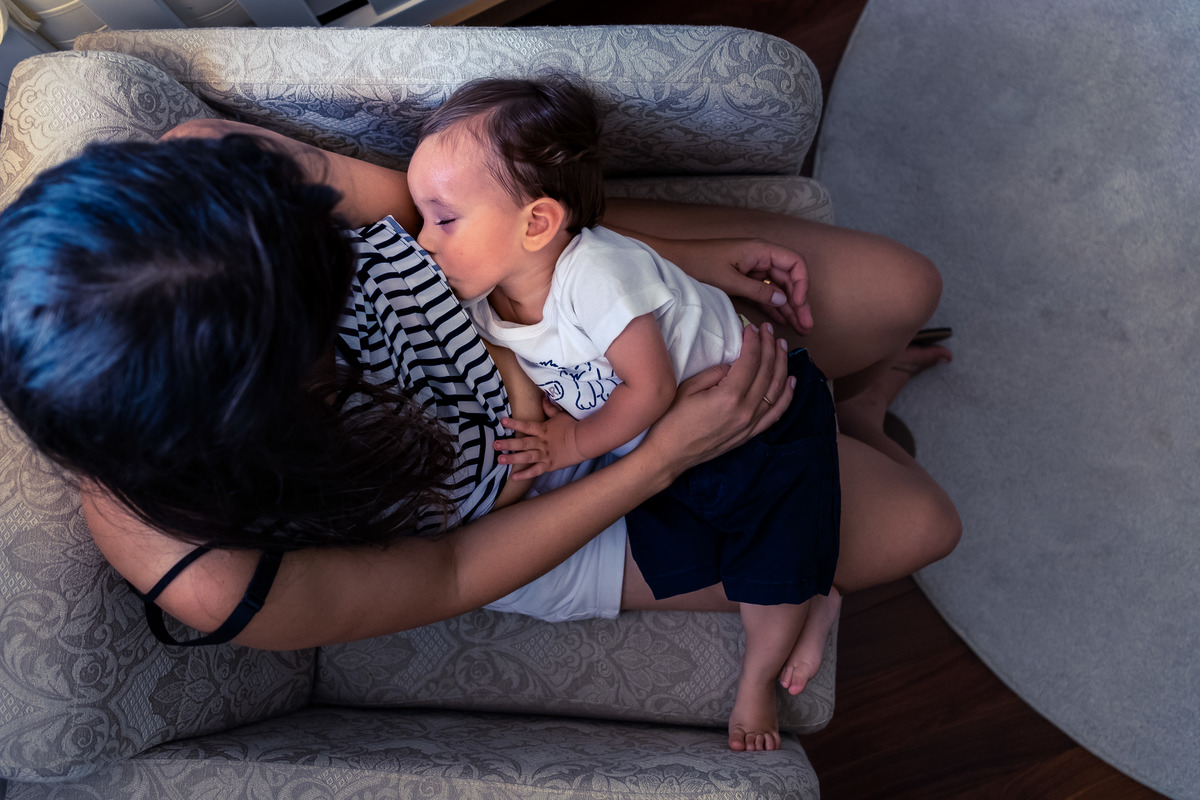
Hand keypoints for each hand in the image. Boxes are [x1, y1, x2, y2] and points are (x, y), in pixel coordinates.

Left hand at [497, 397, 585, 479]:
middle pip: (523, 443)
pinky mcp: (549, 465)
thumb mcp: (560, 415)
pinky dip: (525, 474)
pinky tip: (514, 477)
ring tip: (500, 460)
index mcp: (543, 430)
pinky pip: (535, 471)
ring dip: (512, 459)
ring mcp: (545, 455)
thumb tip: (543, 397)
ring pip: (526, 457)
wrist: (585, 441)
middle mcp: (541, 442)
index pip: (526, 425)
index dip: (514, 423)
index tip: (502, 422)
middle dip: (508, 444)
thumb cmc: (573, 426)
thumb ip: (550, 408)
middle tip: (495, 445)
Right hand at [641, 322, 793, 476]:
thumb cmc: (672, 420)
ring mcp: (750, 424)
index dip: (754, 341)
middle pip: (767, 372)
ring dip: (782, 365)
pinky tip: (792, 380)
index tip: (752, 327)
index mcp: (729, 396)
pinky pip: (776, 413)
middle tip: (769, 331)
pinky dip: (787, 396)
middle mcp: (746, 411)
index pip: (750, 361)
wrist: (669, 455)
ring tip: (782, 346)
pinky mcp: (750, 434)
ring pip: (777, 390)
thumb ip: (716, 372)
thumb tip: (734, 364)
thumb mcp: (689, 388)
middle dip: (770, 347)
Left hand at [669, 237, 812, 334]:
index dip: (801, 284)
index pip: (794, 264)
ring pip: (779, 289)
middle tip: (807, 325)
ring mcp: (753, 269)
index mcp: (760, 250)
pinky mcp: (744, 280)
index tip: (798, 304)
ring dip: (790, 308)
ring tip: (800, 328)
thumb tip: (783, 300)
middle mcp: (761, 258)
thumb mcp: (729, 280)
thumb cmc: (698, 264)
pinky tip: (783, 321)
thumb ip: (758, 290)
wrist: (674, 261)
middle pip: (789, 279)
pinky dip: (774, 307)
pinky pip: (765, 293)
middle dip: (800, 302)